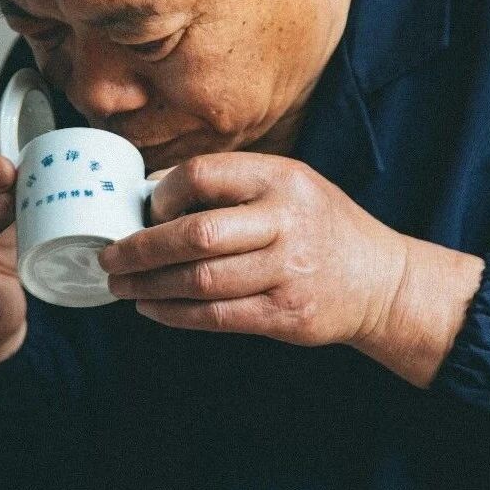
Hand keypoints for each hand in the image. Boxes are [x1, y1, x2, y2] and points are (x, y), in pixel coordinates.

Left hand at [101, 153, 483, 385]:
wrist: (380, 279)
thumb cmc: (320, 225)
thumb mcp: (289, 183)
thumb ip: (232, 183)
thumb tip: (153, 191)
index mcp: (281, 178)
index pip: (205, 174)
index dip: (164, 194)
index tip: (144, 211)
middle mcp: (286, 220)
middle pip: (197, 234)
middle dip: (141, 248)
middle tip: (108, 256)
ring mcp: (288, 270)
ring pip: (200, 280)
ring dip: (149, 285)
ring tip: (120, 284)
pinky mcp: (285, 314)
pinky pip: (216, 316)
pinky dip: (175, 314)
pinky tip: (151, 307)